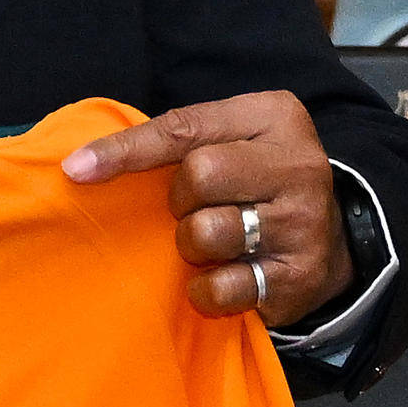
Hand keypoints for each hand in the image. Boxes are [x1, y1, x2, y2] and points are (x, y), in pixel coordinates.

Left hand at [64, 92, 351, 325]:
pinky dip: (206, 289)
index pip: (185, 128)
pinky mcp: (299, 276)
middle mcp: (298, 165)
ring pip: (207, 232)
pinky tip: (221, 279)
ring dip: (192, 246)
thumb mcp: (229, 140)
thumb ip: (172, 141)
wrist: (331, 238)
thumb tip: (80, 166)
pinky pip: (222, 286)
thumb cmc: (255, 180)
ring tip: (212, 244)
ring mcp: (303, 222)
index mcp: (275, 117)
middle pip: (199, 175)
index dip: (126, 150)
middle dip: (180, 200)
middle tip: (194, 210)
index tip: (76, 170)